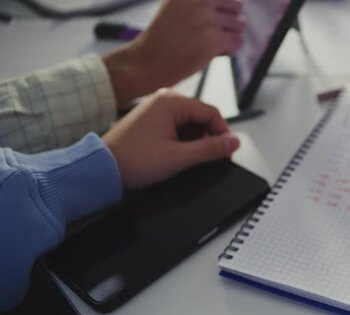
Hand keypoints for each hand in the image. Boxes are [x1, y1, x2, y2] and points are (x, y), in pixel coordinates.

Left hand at [103, 89, 239, 188]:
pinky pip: (178, 126)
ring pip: (191, 123)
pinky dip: (183, 140)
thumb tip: (234, 142)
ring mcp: (157, 108)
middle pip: (202, 116)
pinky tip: (177, 154)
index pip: (212, 112)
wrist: (102, 167)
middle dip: (208, 138)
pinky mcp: (152, 119)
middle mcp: (164, 99)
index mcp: (171, 101)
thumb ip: (211, 149)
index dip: (223, 133)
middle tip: (210, 159)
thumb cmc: (132, 159)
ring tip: (187, 159)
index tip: (227, 151)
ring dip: (195, 140)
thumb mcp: (179, 157)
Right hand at [104, 0, 244, 105]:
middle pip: (237, 7)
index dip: (222, 10)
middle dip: (229, 22)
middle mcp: (200, 1)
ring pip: (239, 25)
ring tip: (210, 45)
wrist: (146, 61)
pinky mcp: (213, 40)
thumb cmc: (164, 39)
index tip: (208, 24)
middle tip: (212, 35)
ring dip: (230, 36)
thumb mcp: (177, 7)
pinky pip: (238, 41)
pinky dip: (230, 49)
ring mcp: (207, 20)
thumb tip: (239, 5)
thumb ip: (200, 3)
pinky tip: (213, 54)